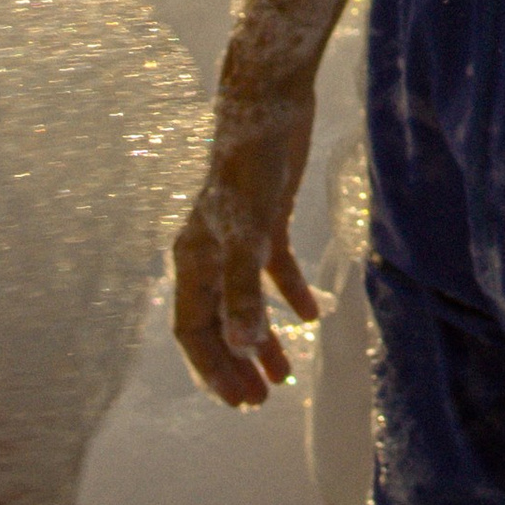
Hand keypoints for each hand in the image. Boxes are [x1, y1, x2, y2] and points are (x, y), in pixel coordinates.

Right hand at [172, 91, 318, 406]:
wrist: (270, 103)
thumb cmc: (250, 167)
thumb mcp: (248, 232)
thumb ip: (243, 290)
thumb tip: (240, 347)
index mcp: (192, 259)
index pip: (192, 330)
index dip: (212, 369)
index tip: (238, 401)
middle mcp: (209, 252)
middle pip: (218, 322)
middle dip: (237, 363)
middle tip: (262, 401)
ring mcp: (238, 235)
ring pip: (245, 301)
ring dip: (263, 337)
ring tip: (286, 375)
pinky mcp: (267, 217)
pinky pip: (273, 267)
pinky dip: (289, 292)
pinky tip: (313, 315)